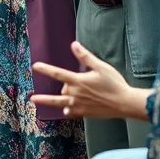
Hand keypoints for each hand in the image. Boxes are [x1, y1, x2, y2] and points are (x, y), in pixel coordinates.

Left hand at [31, 41, 145, 119]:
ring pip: (60, 102)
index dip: (46, 69)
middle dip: (66, 84)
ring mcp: (80, 105)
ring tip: (34, 100)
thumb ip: (86, 57)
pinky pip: (71, 112)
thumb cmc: (115, 84)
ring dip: (48, 100)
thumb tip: (74, 45)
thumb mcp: (101, 67)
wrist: (125, 103)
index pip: (58, 73)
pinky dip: (67, 110)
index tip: (35, 66)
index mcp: (79, 81)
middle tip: (76, 81)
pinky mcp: (85, 113)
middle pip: (63, 88)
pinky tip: (65, 110)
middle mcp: (77, 94)